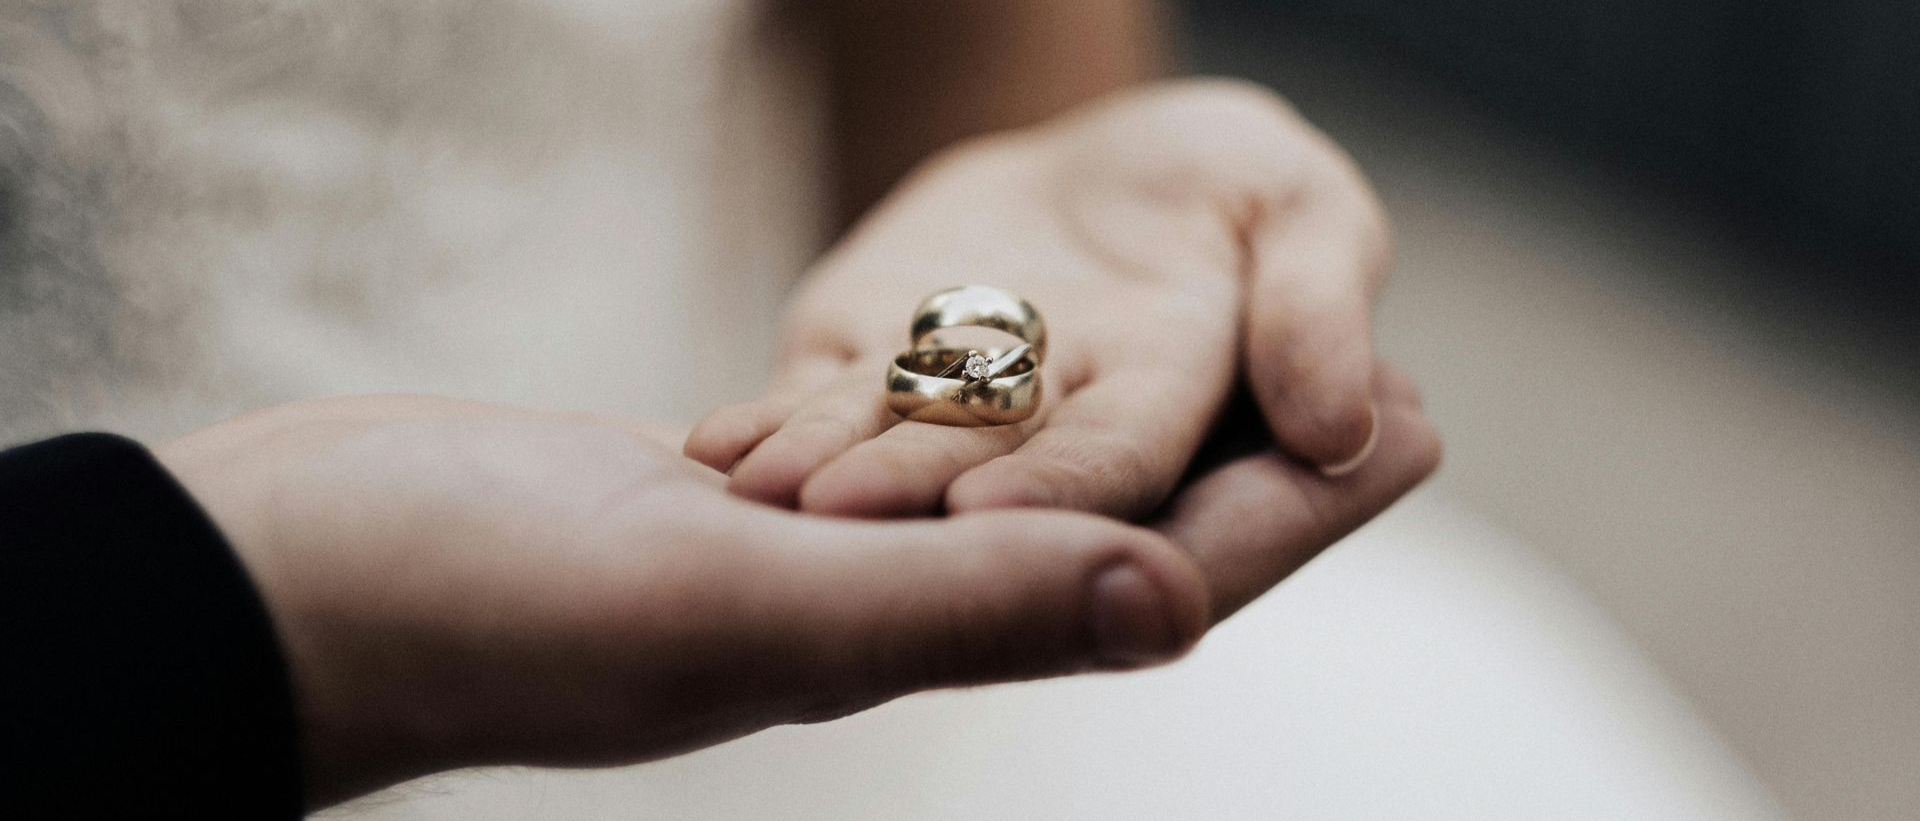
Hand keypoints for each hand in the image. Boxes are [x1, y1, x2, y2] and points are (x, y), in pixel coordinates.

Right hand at [154, 389, 1433, 806]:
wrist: (304, 581)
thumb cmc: (487, 609)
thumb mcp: (739, 603)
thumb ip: (953, 606)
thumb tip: (1167, 603)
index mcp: (901, 639)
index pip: (1147, 573)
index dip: (1297, 511)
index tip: (1418, 426)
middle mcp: (874, 609)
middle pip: (1109, 528)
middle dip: (1246, 464)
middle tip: (1368, 379)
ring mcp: (802, 558)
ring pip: (1016, 488)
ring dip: (1129, 426)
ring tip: (1223, 355)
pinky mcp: (730, 503)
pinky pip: (904, 455)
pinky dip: (987, 406)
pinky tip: (1018, 369)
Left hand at [686, 79, 1392, 518]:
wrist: (1099, 160)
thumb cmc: (1221, 185)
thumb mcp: (1299, 208)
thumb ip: (1320, 302)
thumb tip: (1346, 426)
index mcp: (1168, 404)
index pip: (1121, 462)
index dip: (1065, 488)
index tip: (996, 511)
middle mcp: (1051, 432)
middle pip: (984, 474)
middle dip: (914, 499)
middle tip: (840, 518)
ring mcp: (950, 410)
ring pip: (885, 450)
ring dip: (826, 474)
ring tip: (760, 487)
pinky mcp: (868, 373)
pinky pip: (818, 409)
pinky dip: (774, 430)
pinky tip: (719, 446)